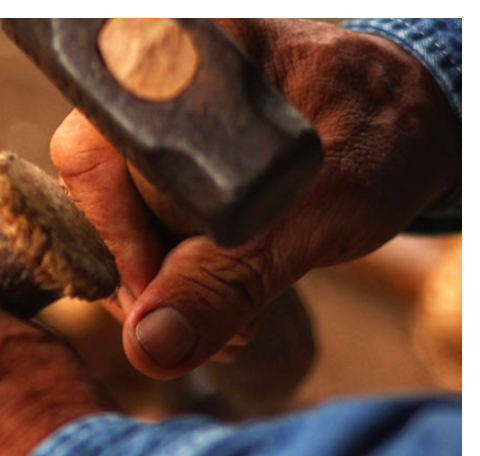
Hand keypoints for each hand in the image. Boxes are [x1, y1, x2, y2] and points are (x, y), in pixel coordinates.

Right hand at [51, 19, 460, 377]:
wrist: (414, 128)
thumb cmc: (379, 139)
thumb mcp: (310, 215)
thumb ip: (228, 279)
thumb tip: (148, 348)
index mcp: (182, 56)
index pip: (91, 154)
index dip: (115, 234)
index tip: (162, 292)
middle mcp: (153, 78)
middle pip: (95, 195)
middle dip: (144, 277)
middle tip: (202, 327)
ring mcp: (156, 122)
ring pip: (116, 222)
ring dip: (163, 290)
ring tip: (229, 325)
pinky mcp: (167, 164)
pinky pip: (142, 228)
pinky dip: (177, 279)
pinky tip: (223, 306)